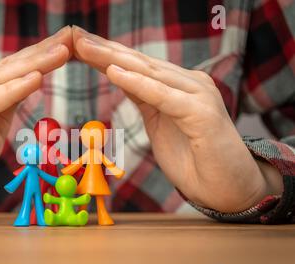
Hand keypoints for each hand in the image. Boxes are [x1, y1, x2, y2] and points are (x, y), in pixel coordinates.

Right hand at [0, 27, 72, 214]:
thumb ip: (6, 102)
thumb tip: (32, 79)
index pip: (9, 66)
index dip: (39, 52)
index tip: (68, 40)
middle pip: (7, 67)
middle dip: (42, 52)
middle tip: (72, 35)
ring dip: (33, 65)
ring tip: (62, 51)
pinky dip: (11, 91)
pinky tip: (34, 79)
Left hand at [72, 26, 282, 211]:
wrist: (227, 189)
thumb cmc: (194, 159)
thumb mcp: (159, 123)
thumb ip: (145, 99)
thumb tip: (122, 78)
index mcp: (178, 85)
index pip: (135, 65)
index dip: (106, 54)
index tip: (77, 44)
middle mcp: (189, 84)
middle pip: (138, 63)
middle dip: (103, 50)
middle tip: (73, 36)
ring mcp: (198, 95)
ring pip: (148, 73)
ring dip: (113, 59)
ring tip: (85, 47)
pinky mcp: (202, 114)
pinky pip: (163, 96)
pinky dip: (138, 84)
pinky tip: (114, 72)